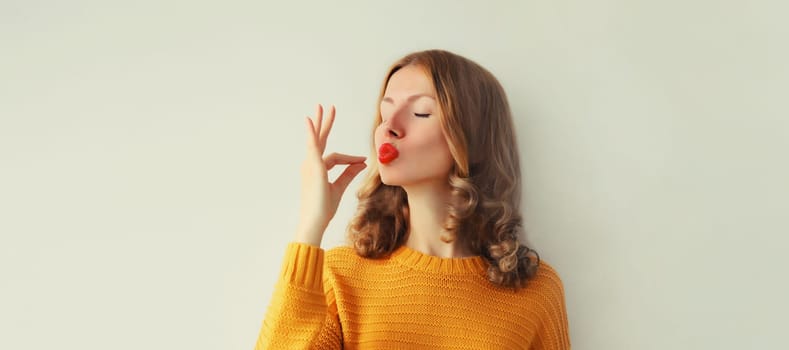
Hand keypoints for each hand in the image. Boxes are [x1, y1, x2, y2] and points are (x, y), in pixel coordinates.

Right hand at [295, 104, 366, 245]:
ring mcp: (310, 164)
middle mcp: (310, 165)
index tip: (363, 161)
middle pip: (319, 140)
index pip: (335, 158)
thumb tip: (361, 163)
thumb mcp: (339, 188)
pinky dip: (311, 132)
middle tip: (326, 107)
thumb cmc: (323, 208)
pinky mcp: (313, 166)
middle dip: (323, 124)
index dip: (351, 159)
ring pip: (318, 139)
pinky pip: (313, 145)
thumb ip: (349, 174)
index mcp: (316, 170)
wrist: (315, 220)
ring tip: (325, 107)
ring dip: (321, 122)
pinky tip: (310, 120)